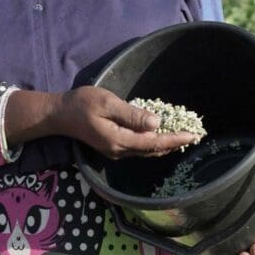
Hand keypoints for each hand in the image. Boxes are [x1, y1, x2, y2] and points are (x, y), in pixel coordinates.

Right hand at [55, 86, 200, 159]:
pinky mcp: (113, 145)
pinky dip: (154, 142)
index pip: (154, 143)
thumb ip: (132, 114)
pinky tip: (161, 134)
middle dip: (175, 143)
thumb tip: (156, 124)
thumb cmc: (82, 104)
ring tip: (183, 136)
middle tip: (195, 135)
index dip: (175, 139)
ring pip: (147, 150)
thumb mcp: (108, 103)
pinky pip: (139, 147)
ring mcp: (116, 150)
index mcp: (119, 140)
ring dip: (166, 144)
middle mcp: (120, 150)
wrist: (59, 114)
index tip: (193, 135)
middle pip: (153, 150)